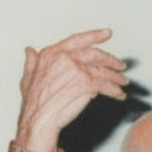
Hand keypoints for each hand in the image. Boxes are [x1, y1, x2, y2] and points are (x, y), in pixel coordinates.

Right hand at [16, 29, 128, 151]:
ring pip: (103, 71)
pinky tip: (120, 94)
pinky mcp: (86, 84)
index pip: (77, 40)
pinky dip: (115, 91)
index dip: (94, 36)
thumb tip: (30, 51)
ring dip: (116, 77)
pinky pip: (106, 86)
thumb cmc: (34, 103)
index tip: (107, 33)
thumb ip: (32, 62)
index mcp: (51, 54)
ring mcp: (76, 70)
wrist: (39, 119)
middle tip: (121, 65)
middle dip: (111, 60)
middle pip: (95, 54)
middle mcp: (65, 58)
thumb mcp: (28, 77)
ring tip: (123, 81)